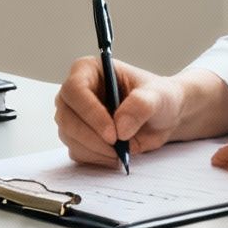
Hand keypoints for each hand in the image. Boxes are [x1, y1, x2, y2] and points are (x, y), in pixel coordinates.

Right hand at [53, 57, 193, 167]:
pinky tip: (116, 154)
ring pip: (69, 136)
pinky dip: (96, 158)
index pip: (75, 89)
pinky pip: (77, 151)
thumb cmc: (158, 97)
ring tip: (121, 151)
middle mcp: (76, 92)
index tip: (113, 133)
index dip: (90, 112)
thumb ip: (141, 105)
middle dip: (91, 136)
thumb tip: (120, 127)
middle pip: (66, 116)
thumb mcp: (157, 96)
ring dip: (95, 149)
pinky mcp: (78, 137)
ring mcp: (74, 115)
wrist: (161, 118)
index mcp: (89, 70)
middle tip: (117, 147)